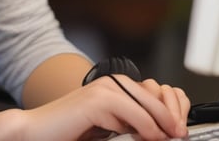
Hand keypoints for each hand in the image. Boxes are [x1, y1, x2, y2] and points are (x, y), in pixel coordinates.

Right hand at [19, 75, 190, 140]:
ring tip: (170, 137)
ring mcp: (104, 89)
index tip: (179, 128)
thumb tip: (157, 131)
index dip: (170, 109)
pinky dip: (146, 128)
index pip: (153, 92)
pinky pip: (130, 115)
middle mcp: (112, 82)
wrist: (38, 131)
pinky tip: (152, 137)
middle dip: (171, 116)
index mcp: (116, 85)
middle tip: (181, 134)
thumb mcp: (108, 125)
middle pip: (154, 95)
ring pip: (145, 104)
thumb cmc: (71, 129)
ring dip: (162, 123)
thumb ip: (129, 123)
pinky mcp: (97, 101)